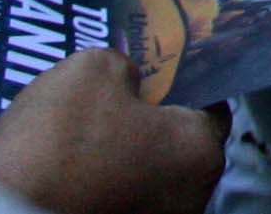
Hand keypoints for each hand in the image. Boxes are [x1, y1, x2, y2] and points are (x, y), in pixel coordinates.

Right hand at [0, 50, 223, 213]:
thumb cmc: (60, 142)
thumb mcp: (93, 70)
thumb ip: (124, 69)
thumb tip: (129, 83)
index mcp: (200, 151)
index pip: (209, 108)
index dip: (181, 84)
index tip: (155, 73)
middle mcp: (190, 198)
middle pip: (176, 146)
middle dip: (147, 123)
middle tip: (111, 100)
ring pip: (143, 178)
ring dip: (119, 157)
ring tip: (77, 134)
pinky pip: (114, 201)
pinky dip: (96, 186)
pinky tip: (62, 168)